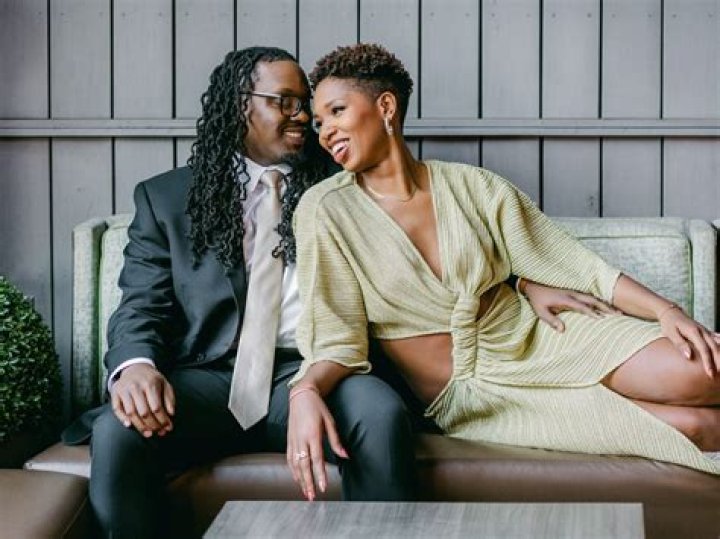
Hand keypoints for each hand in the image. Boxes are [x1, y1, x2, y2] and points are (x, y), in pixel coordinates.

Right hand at [110, 363, 174, 436]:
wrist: (135, 367)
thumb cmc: (152, 379)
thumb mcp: (165, 384)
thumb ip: (169, 398)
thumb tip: (171, 414)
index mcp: (150, 384)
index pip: (156, 407)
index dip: (163, 420)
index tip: (168, 428)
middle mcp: (136, 387)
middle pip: (144, 412)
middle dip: (153, 425)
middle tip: (159, 432)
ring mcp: (124, 390)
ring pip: (131, 412)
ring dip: (140, 426)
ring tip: (148, 434)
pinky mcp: (115, 393)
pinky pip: (117, 409)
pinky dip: (122, 418)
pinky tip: (130, 426)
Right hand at [286, 386, 347, 500]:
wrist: (301, 396)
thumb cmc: (317, 408)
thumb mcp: (330, 422)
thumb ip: (336, 441)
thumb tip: (345, 455)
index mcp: (313, 434)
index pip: (317, 459)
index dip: (319, 474)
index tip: (322, 486)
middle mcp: (301, 439)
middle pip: (304, 465)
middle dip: (308, 482)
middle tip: (312, 496)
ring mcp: (293, 440)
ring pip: (295, 464)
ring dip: (300, 479)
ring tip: (305, 492)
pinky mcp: (289, 440)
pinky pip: (289, 458)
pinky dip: (293, 470)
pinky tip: (297, 478)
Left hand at [522, 279, 619, 331]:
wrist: (532, 285)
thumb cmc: (537, 300)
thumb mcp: (540, 311)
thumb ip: (551, 321)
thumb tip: (563, 330)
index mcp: (566, 299)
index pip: (582, 306)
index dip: (592, 312)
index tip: (602, 319)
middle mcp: (573, 294)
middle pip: (593, 300)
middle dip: (606, 307)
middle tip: (619, 315)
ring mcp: (574, 292)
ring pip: (594, 298)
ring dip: (606, 304)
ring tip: (618, 312)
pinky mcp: (574, 292)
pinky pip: (590, 297)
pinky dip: (600, 302)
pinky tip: (607, 307)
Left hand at [658, 305, 719, 378]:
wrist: (671, 312)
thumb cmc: (669, 324)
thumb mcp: (671, 334)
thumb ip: (680, 344)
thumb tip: (689, 357)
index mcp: (694, 332)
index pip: (704, 349)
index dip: (708, 362)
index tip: (709, 373)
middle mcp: (702, 331)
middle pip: (714, 348)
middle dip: (717, 362)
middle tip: (716, 375)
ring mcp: (705, 331)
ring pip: (717, 344)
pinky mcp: (705, 331)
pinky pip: (716, 338)